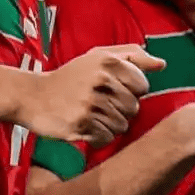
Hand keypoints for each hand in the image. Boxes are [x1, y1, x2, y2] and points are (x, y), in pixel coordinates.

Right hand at [15, 45, 165, 147]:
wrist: (33, 96)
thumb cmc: (71, 76)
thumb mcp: (98, 57)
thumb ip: (132, 56)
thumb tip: (162, 64)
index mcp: (108, 61)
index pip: (143, 85)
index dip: (130, 90)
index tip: (112, 88)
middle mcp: (100, 81)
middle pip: (134, 107)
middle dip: (120, 108)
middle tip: (98, 102)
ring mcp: (90, 104)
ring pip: (122, 125)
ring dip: (109, 124)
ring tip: (90, 114)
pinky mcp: (81, 125)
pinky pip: (106, 138)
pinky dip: (98, 136)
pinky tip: (84, 125)